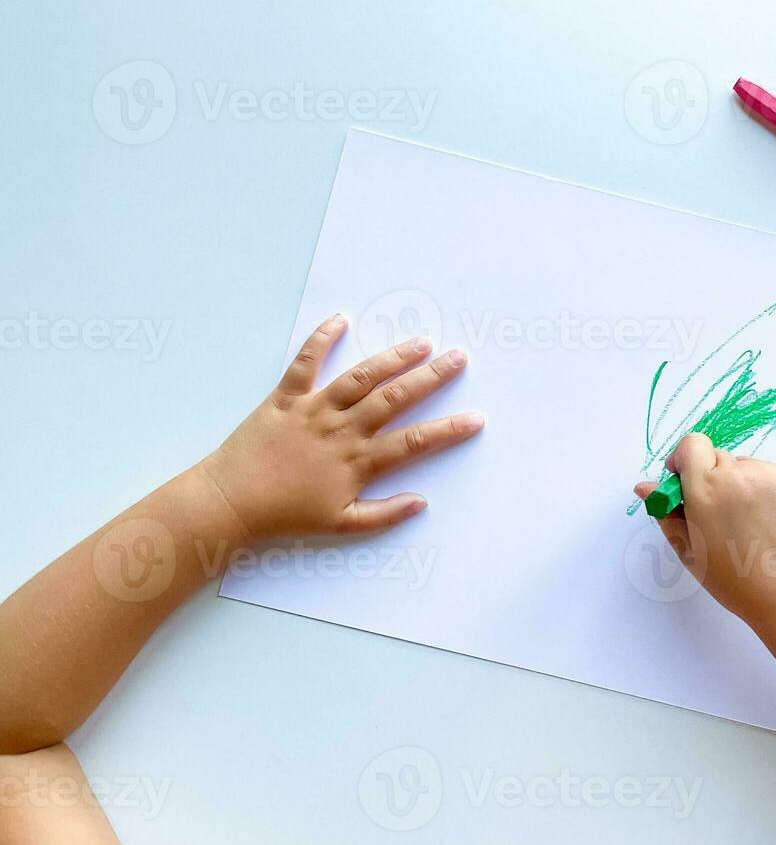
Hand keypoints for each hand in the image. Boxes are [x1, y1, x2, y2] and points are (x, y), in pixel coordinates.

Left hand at [198, 314, 482, 538]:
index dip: (447, 430)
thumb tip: (421, 502)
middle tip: (459, 359)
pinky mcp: (285, 397)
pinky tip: (341, 320)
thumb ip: (383, 514)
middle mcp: (342, 430)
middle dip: (430, 378)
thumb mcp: (341, 525)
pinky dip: (321, 339)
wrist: (231, 502)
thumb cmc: (287, 515)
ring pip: (361, 377)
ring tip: (421, 342)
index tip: (476, 418)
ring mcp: (314, 410)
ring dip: (393, 357)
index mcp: (358, 462)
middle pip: (395, 398)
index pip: (413, 442)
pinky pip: (305, 363)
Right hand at [634, 433, 775, 630]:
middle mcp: (737, 474)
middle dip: (708, 477)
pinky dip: (757, 490)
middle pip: (714, 456)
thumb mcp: (689, 550)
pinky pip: (763, 474)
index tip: (684, 483)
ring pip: (740, 466)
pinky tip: (762, 522)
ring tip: (743, 524)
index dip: (683, 460)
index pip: (690, 445)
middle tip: (713, 514)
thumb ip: (666, 513)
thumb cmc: (736, 580)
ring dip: (734, 484)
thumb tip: (646, 487)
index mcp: (706, 489)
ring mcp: (767, 474)